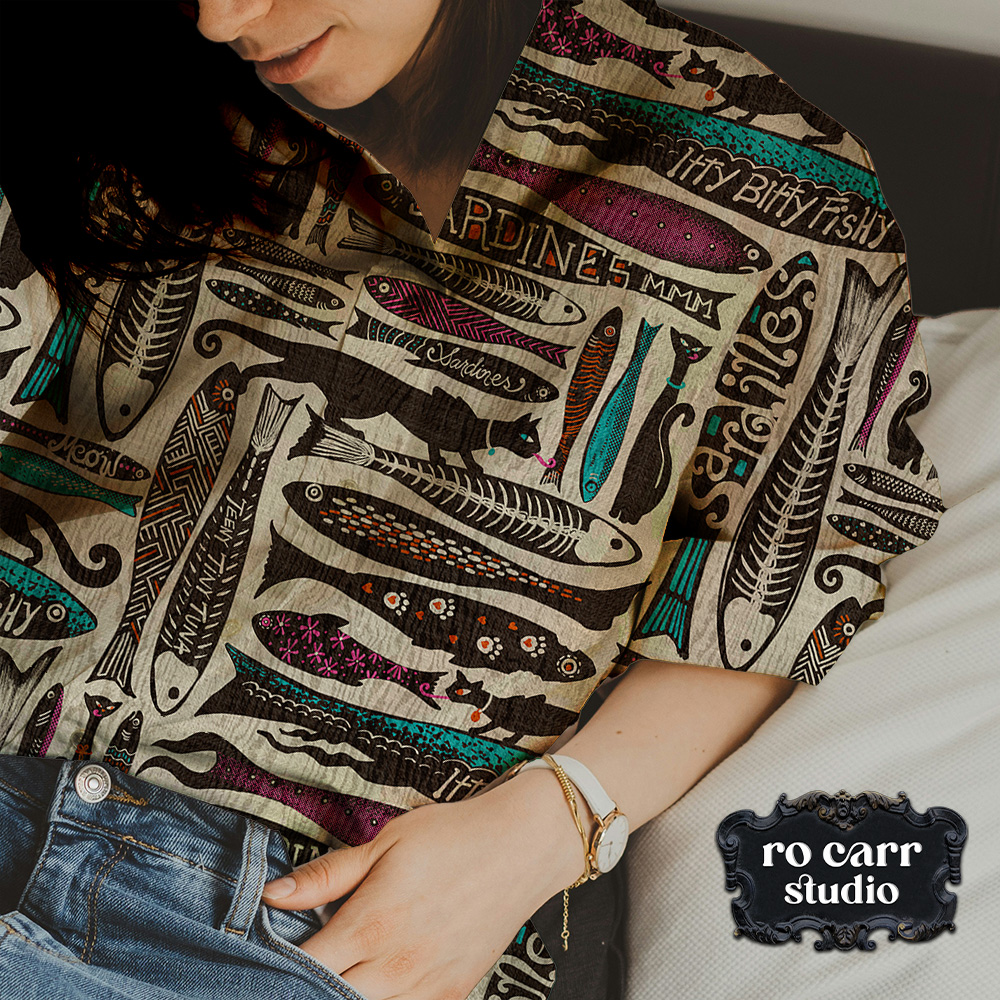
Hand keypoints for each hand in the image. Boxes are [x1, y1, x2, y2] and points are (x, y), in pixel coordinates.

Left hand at [261, 768, 588, 999]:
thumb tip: (272, 895)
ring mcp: (426, 986)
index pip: (305, 965)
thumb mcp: (385, 842)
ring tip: (342, 966)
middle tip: (303, 962)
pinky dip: (385, 998)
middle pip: (329, 996)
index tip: (266, 951)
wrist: (522, 846)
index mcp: (372, 923)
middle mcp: (397, 965)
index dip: (277, 962)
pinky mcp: (451, 994)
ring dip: (345, 991)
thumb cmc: (452, 836)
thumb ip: (327, 875)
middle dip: (307, 983)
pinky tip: (377, 976)